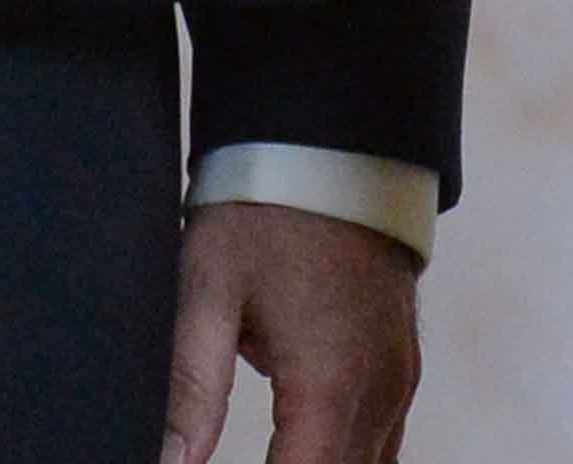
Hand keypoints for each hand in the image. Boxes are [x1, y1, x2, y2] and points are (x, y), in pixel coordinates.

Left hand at [167, 199, 420, 463]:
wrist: (334, 140)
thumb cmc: (266, 208)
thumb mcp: (209, 288)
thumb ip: (190, 386)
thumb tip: (170, 462)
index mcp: (331, 382)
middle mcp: (378, 392)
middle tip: (236, 459)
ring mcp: (399, 380)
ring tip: (270, 457)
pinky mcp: (402, 366)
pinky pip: (382, 444)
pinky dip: (345, 459)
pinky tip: (301, 454)